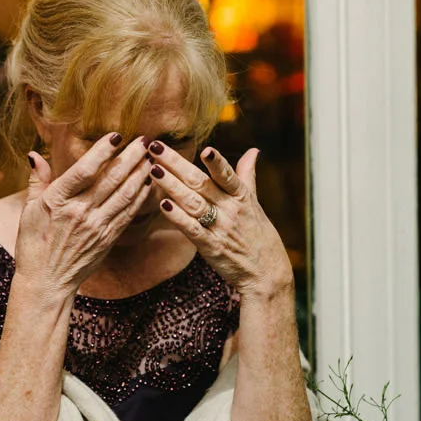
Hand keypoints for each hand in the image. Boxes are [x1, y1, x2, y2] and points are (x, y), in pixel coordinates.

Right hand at [14, 134, 153, 296]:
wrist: (47, 282)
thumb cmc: (34, 244)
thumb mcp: (29, 210)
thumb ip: (37, 180)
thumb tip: (34, 154)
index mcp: (57, 201)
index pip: (84, 170)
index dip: (102, 151)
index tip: (116, 135)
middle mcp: (79, 212)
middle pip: (111, 179)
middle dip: (131, 157)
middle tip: (144, 140)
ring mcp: (96, 227)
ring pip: (125, 194)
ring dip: (141, 173)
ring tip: (151, 156)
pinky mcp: (108, 239)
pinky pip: (129, 213)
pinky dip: (140, 196)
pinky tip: (148, 183)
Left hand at [149, 143, 292, 296]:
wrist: (266, 273)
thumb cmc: (258, 234)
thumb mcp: (255, 203)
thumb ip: (247, 175)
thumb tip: (253, 150)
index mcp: (240, 196)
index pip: (227, 175)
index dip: (217, 163)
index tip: (206, 149)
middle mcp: (229, 209)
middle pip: (200, 183)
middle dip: (176, 164)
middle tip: (156, 147)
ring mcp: (219, 228)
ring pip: (192, 203)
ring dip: (171, 186)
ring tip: (154, 170)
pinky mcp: (210, 246)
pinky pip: (191, 229)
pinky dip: (177, 217)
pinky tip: (163, 204)